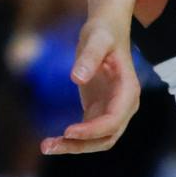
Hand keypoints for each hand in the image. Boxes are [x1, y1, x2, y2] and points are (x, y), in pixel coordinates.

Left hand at [42, 0, 141, 155]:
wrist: (106, 29)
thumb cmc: (103, 32)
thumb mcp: (96, 39)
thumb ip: (88, 57)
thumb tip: (76, 78)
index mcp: (129, 90)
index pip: (114, 120)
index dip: (92, 130)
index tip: (68, 131)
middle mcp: (125, 105)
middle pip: (106, 137)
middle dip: (80, 145)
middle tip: (50, 145)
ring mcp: (112, 110)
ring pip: (97, 140)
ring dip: (74, 147)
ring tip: (46, 146)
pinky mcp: (98, 111)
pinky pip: (87, 133)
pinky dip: (71, 139)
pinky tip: (50, 141)